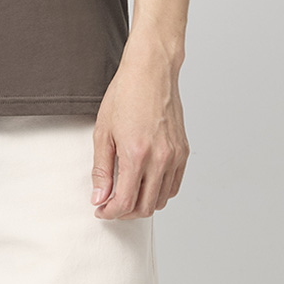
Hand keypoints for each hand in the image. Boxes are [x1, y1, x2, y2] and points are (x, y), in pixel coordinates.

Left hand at [90, 46, 189, 219]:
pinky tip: (145, 183)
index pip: (125, 202)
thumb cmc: (125, 94)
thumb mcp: (103, 130)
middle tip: (110, 204)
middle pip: (145, 207)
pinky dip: (159, 193)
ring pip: (161, 200)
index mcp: (136, 154)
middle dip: (124, 213)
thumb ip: (102, 168)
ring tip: (127, 194)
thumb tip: (99, 196)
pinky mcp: (183, 152)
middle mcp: (160, 159)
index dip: (110, 212)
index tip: (100, 209)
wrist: (151, 71)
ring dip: (142, 205)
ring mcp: (174, 156)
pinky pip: (174, 186)